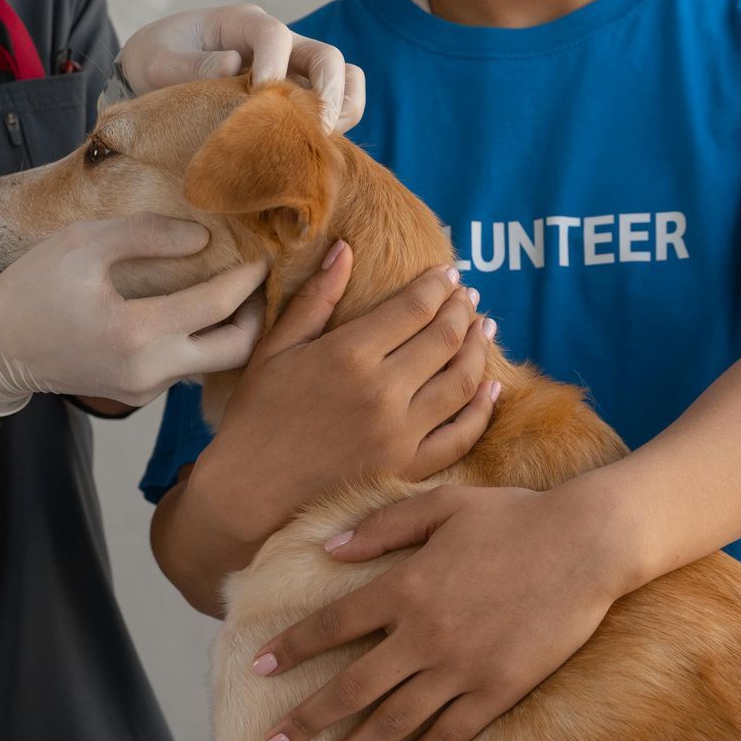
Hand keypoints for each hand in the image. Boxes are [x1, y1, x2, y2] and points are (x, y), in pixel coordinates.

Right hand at [0, 215, 268, 413]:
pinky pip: (184, 368)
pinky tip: (191, 312)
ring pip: (211, 364)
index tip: (262, 254)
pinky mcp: (138, 397)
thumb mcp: (83, 243)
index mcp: (135, 333)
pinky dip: (197, 340)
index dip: (247, 277)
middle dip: (255, 315)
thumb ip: (146, 234)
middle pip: (235, 351)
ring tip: (229, 291)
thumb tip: (202, 240)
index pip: (216, 304)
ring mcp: (144, 391)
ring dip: (228, 329)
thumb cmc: (32, 290)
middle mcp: (148, 372)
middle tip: (256, 282)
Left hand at [117, 4, 365, 132]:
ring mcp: (294, 69)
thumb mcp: (155, 60)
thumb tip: (232, 65)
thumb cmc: (157, 60)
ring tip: (320, 141)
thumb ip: (185, 64)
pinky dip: (339, 124)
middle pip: (326, 56)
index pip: (274, 35)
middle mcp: (279, 43)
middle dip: (328, 91)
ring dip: (343, 109)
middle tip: (314, 129)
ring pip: (344, 78)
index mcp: (242, 23)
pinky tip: (312, 150)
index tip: (257, 98)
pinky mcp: (298, 97)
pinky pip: (339, 104)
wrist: (159, 72)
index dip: (274, 66)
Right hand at [186, 242, 498, 546]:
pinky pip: (461, 435)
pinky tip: (491, 387)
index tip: (447, 273)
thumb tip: (345, 248)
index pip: (414, 307)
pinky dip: (482, 408)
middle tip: (466, 297)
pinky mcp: (408, 469)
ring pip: (462, 382)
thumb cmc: (256, 416)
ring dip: (478, 349)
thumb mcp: (276, 349)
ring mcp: (400, 434)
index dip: (437, 285)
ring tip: (483, 328)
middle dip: (461, 310)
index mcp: (348, 355)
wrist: (249, 492)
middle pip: (445, 338)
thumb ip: (315, 297)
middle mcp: (382, 392)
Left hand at [249, 481, 630, 740]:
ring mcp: (462, 667)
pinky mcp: (499, 689)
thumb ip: (381, 527)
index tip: (257, 669)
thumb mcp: (440, 506)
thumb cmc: (512, 516)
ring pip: (394, 721)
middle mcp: (424, 634)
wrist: (586, 542)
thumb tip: (329, 548)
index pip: (332, 625)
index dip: (291, 648)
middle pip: (351, 688)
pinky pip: (451, 733)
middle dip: (306, 722)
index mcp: (403, 586)